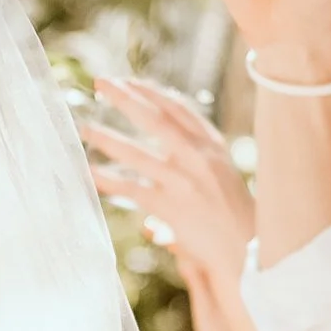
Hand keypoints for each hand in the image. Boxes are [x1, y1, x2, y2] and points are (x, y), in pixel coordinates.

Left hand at [82, 75, 255, 308]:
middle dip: (125, 98)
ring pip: (135, 153)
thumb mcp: (221, 172)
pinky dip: (107, 180)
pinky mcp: (170, 206)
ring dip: (106, 138)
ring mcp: (182, 181)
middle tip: (100, 82)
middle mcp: (197, 157)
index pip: (178, 109)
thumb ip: (195, 155)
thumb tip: (166, 143)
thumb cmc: (233, 213)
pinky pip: (130, 188)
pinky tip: (88, 172)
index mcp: (212, 145)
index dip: (150, 93)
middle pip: (155, 119)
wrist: (247, 248)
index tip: (128, 82)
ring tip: (83, 127)